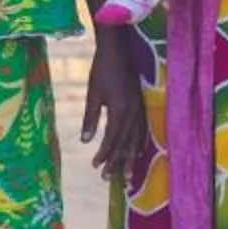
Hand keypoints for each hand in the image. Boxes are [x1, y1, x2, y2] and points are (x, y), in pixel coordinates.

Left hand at [81, 30, 146, 177]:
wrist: (118, 49)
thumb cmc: (102, 69)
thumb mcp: (93, 93)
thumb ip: (90, 118)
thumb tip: (85, 141)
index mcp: (120, 110)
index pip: (112, 139)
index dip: (104, 155)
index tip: (96, 167)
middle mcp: (133, 112)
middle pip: (126, 143)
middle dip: (117, 162)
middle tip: (108, 179)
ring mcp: (140, 108)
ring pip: (136, 139)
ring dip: (130, 158)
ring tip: (127, 176)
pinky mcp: (142, 104)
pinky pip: (143, 130)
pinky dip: (139, 144)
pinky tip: (137, 152)